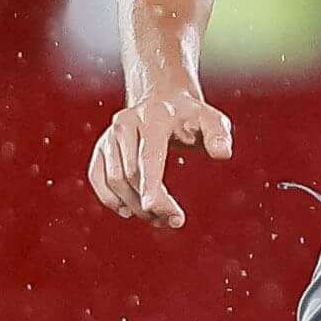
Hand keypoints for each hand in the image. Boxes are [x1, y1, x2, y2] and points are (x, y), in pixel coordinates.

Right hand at [89, 92, 232, 229]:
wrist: (163, 100)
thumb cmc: (190, 116)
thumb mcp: (212, 120)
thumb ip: (219, 135)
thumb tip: (222, 153)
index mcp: (153, 116)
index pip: (149, 155)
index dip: (150, 185)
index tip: (154, 209)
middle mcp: (126, 123)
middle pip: (131, 174)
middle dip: (152, 203)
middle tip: (174, 220)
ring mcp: (110, 136)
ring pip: (115, 180)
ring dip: (134, 206)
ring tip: (159, 218)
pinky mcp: (102, 148)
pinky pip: (97, 178)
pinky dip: (110, 198)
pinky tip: (128, 211)